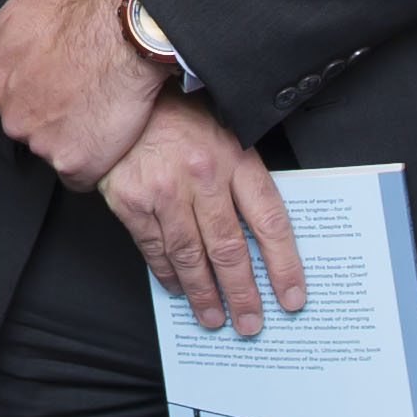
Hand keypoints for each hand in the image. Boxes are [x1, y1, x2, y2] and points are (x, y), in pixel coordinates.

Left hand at [0, 0, 166, 188]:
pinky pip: (78, 176)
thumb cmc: (77, 21)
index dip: (35, 93)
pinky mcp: (75, 164)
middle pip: (29, 131)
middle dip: (50, 118)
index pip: (7, 106)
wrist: (124, 37)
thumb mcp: (17, 14)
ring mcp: (43, 146)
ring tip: (95, 108)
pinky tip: (102, 134)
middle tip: (78, 93)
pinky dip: (90, 161)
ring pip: (53, 153)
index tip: (55, 83)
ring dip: (72, 139)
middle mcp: (14, 122)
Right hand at [106, 95, 306, 335]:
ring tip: (215, 317)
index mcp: (235, 158)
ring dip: (205, 294)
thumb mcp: (226, 135)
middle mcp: (202, 175)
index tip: (291, 296)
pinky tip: (179, 288)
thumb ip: (243, 181)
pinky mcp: (132, 200)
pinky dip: (169, 275)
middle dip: (243, 293)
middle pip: (230, 249)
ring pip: (191, 256)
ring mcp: (164, 189)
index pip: (269, 221)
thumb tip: (265, 242)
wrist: (125, 94)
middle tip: (250, 322)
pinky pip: (155, 249)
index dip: (284, 265)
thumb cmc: (181, 117)